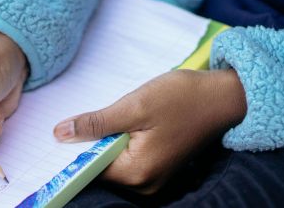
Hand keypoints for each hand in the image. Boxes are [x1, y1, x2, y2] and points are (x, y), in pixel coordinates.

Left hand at [53, 69, 246, 193]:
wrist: (223, 98)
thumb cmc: (183, 98)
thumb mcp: (134, 105)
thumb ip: (96, 123)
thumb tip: (60, 134)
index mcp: (137, 173)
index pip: (90, 169)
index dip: (78, 148)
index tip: (73, 128)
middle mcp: (145, 185)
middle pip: (102, 168)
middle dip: (97, 143)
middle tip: (112, 114)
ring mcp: (154, 180)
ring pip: (115, 163)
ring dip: (112, 141)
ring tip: (130, 117)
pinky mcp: (160, 170)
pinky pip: (130, 161)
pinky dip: (125, 143)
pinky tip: (137, 124)